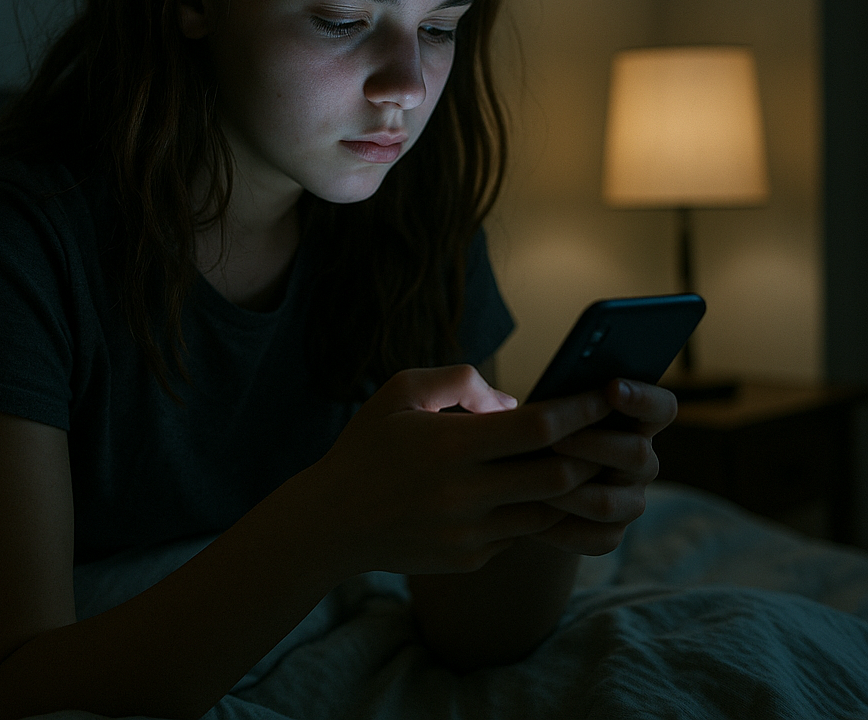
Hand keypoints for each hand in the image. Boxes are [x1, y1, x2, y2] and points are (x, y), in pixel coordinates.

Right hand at [302, 365, 612, 577]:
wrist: (331, 521)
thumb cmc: (367, 446)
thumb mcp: (400, 391)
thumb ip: (458, 380)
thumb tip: (512, 401)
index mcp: (450, 445)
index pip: (538, 428)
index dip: (580, 409)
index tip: (605, 395)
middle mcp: (465, 494)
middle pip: (559, 476)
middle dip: (591, 452)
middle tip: (606, 432)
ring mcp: (470, 534)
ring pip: (547, 511)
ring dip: (568, 487)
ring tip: (578, 461)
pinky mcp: (470, 559)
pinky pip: (521, 534)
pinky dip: (534, 510)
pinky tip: (532, 491)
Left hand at [531, 379, 677, 554]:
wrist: (516, 485)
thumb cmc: (529, 433)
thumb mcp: (533, 408)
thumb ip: (533, 397)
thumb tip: (503, 404)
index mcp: (632, 420)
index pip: (660, 408)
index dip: (644, 397)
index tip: (612, 387)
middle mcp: (639, 460)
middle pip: (637, 454)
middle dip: (593, 445)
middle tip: (555, 441)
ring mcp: (629, 500)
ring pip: (610, 502)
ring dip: (570, 491)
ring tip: (532, 484)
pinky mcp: (610, 534)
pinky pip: (595, 538)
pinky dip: (560, 528)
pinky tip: (530, 512)